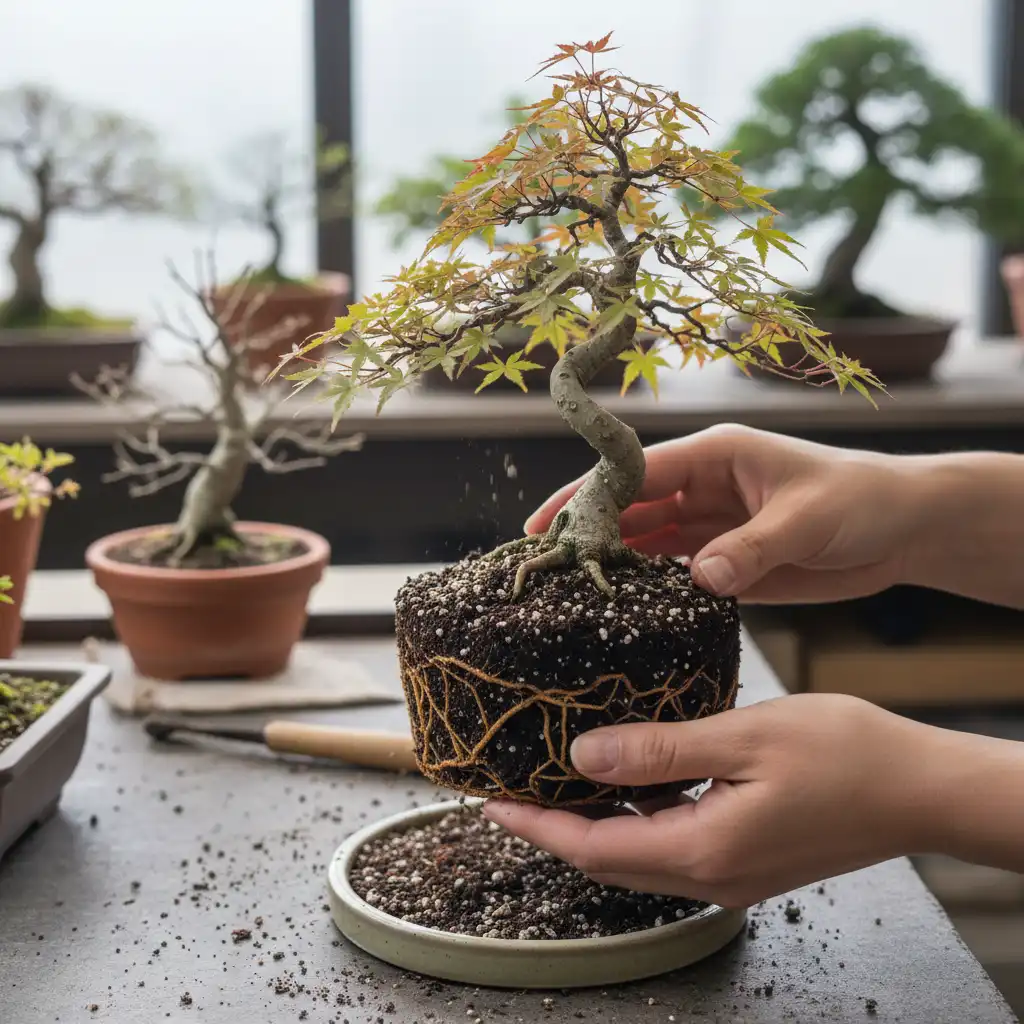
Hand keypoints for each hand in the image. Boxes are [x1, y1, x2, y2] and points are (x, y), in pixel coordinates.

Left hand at [482, 694, 950, 907]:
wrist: (920, 789)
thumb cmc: (844, 755)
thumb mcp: (743, 737)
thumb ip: (660, 750)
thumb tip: (585, 754)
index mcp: (702, 850)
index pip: (593, 846)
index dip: (537, 825)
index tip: (492, 801)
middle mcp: (711, 876)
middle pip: (608, 859)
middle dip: (554, 826)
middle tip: (513, 789)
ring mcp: (731, 874)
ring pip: (638, 855)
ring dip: (592, 823)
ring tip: (555, 781)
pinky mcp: (747, 860)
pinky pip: (671, 846)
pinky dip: (635, 819)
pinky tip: (626, 782)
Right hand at [525, 424, 917, 602]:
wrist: (902, 528)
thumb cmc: (861, 500)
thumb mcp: (806, 519)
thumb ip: (752, 548)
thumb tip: (699, 577)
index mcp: (715, 455)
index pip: (636, 471)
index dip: (588, 494)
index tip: (547, 523)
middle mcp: (702, 486)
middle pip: (629, 507)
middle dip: (588, 531)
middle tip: (544, 565)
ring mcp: (711, 524)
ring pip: (644, 540)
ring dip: (611, 561)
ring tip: (568, 589)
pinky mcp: (725, 559)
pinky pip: (673, 571)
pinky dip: (646, 586)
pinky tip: (619, 605)